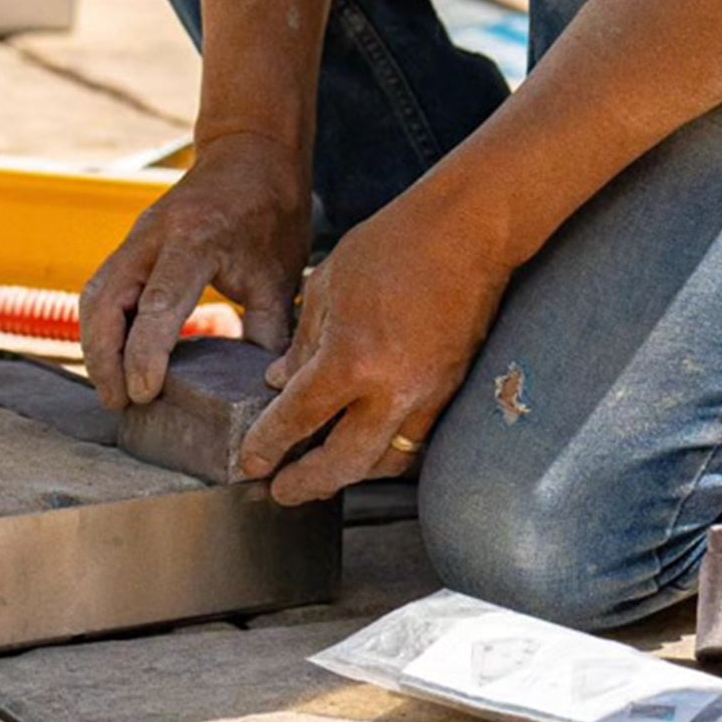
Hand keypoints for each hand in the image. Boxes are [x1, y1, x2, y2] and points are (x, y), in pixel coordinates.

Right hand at [80, 131, 311, 408]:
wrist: (251, 153)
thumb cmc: (270, 213)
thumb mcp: (279, 274)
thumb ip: (267, 332)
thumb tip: (264, 391)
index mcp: (195, 240)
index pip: (158, 303)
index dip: (145, 352)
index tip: (144, 393)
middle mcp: (153, 236)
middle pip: (106, 300)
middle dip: (104, 357)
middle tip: (117, 403)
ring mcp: (135, 238)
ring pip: (95, 295)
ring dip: (95, 345)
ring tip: (111, 391)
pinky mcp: (130, 244)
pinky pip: (102, 289)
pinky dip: (101, 327)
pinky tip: (112, 359)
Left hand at [240, 181, 512, 504]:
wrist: (471, 229)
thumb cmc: (396, 243)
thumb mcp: (326, 284)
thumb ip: (302, 342)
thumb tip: (279, 383)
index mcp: (351, 358)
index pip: (297, 419)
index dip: (267, 446)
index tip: (250, 462)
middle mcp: (393, 388)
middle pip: (344, 464)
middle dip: (307, 485)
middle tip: (280, 492)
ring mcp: (430, 393)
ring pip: (387, 462)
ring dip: (350, 475)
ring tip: (321, 474)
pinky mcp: (454, 390)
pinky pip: (417, 441)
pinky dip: (388, 453)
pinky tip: (367, 448)